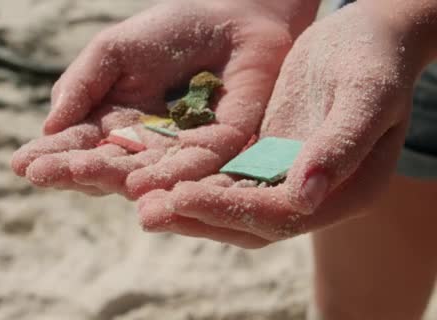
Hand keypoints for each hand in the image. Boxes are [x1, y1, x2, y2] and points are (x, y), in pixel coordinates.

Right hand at [11, 0, 317, 198]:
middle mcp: (141, 146)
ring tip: (80, 176)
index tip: (21, 163)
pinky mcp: (220, 147)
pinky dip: (168, 176)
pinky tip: (139, 186)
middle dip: (72, 170)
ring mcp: (178, 151)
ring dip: (110, 177)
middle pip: (104, 165)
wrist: (232, 18)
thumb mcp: (113, 50)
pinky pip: (194, 165)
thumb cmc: (168, 32)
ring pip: (142, 172)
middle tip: (41, 174)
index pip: (78, 145)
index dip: (51, 155)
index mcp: (112, 124)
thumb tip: (48, 125)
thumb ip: (82, 84)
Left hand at [138, 2, 423, 246]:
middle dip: (197, 218)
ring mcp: (287, 178)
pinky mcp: (265, 158)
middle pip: (249, 220)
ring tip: (141, 201)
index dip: (231, 211)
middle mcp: (313, 195)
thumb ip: (341, 145)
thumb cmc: (375, 60)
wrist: (367, 40)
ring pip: (231, 202)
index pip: (282, 215)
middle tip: (146, 214)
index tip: (182, 198)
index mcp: (348, 190)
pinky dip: (193, 179)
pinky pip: (225, 176)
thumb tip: (304, 197)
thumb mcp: (366, 95)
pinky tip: (158, 176)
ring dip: (187, 206)